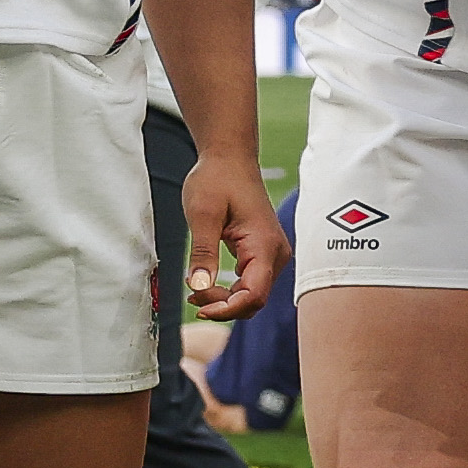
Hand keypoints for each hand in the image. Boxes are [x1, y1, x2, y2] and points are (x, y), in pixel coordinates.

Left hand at [177, 150, 279, 311]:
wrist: (230, 158)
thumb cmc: (217, 179)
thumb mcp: (202, 215)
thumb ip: (203, 253)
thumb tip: (200, 287)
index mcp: (264, 244)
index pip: (254, 294)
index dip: (227, 309)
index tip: (199, 307)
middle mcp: (275, 252)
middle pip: (255, 299)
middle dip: (224, 306)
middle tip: (192, 295)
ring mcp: (272, 253)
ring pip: (254, 294)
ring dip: (226, 300)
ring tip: (197, 291)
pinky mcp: (264, 252)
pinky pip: (252, 282)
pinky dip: (231, 290)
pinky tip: (208, 284)